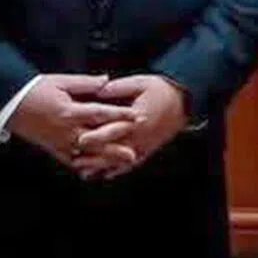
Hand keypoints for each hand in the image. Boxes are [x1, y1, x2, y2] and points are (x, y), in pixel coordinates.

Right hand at [6, 73, 137, 172]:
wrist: (11, 103)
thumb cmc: (36, 89)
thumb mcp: (61, 81)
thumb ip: (86, 83)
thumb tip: (107, 80)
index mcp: (70, 111)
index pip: (101, 114)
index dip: (120, 115)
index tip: (137, 117)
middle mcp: (66, 130)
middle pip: (96, 140)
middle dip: (117, 146)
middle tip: (135, 152)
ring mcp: (59, 142)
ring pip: (86, 154)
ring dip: (105, 159)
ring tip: (121, 163)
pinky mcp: (52, 148)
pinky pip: (70, 160)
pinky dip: (84, 166)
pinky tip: (96, 170)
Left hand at [74, 74, 188, 179]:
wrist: (183, 101)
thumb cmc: (161, 89)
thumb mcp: (140, 82)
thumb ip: (118, 88)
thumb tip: (98, 90)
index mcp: (136, 118)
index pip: (113, 129)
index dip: (96, 135)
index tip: (79, 140)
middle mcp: (139, 135)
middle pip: (113, 149)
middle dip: (94, 156)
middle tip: (74, 161)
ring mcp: (144, 145)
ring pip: (120, 160)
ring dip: (101, 167)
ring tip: (82, 172)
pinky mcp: (148, 149)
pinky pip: (131, 164)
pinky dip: (117, 170)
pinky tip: (105, 175)